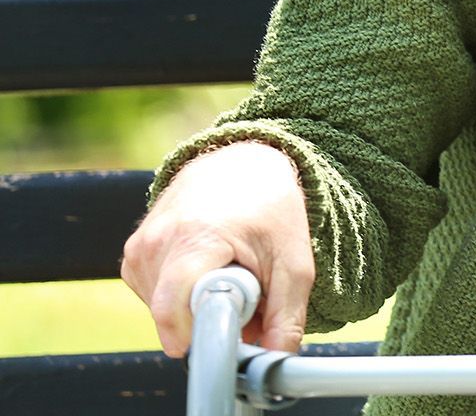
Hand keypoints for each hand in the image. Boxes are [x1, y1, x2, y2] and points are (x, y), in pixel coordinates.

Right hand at [121, 141, 313, 357]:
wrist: (241, 163)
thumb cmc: (270, 209)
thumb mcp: (294, 261)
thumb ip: (287, 316)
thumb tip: (273, 361)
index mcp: (194, 238)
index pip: (174, 307)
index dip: (199, 335)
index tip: (223, 341)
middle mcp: (155, 243)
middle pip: (176, 313)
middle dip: (213, 316)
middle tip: (246, 290)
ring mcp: (138, 249)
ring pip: (167, 309)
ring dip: (199, 303)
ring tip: (226, 268)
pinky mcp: (131, 256)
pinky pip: (157, 297)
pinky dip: (185, 292)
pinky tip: (205, 266)